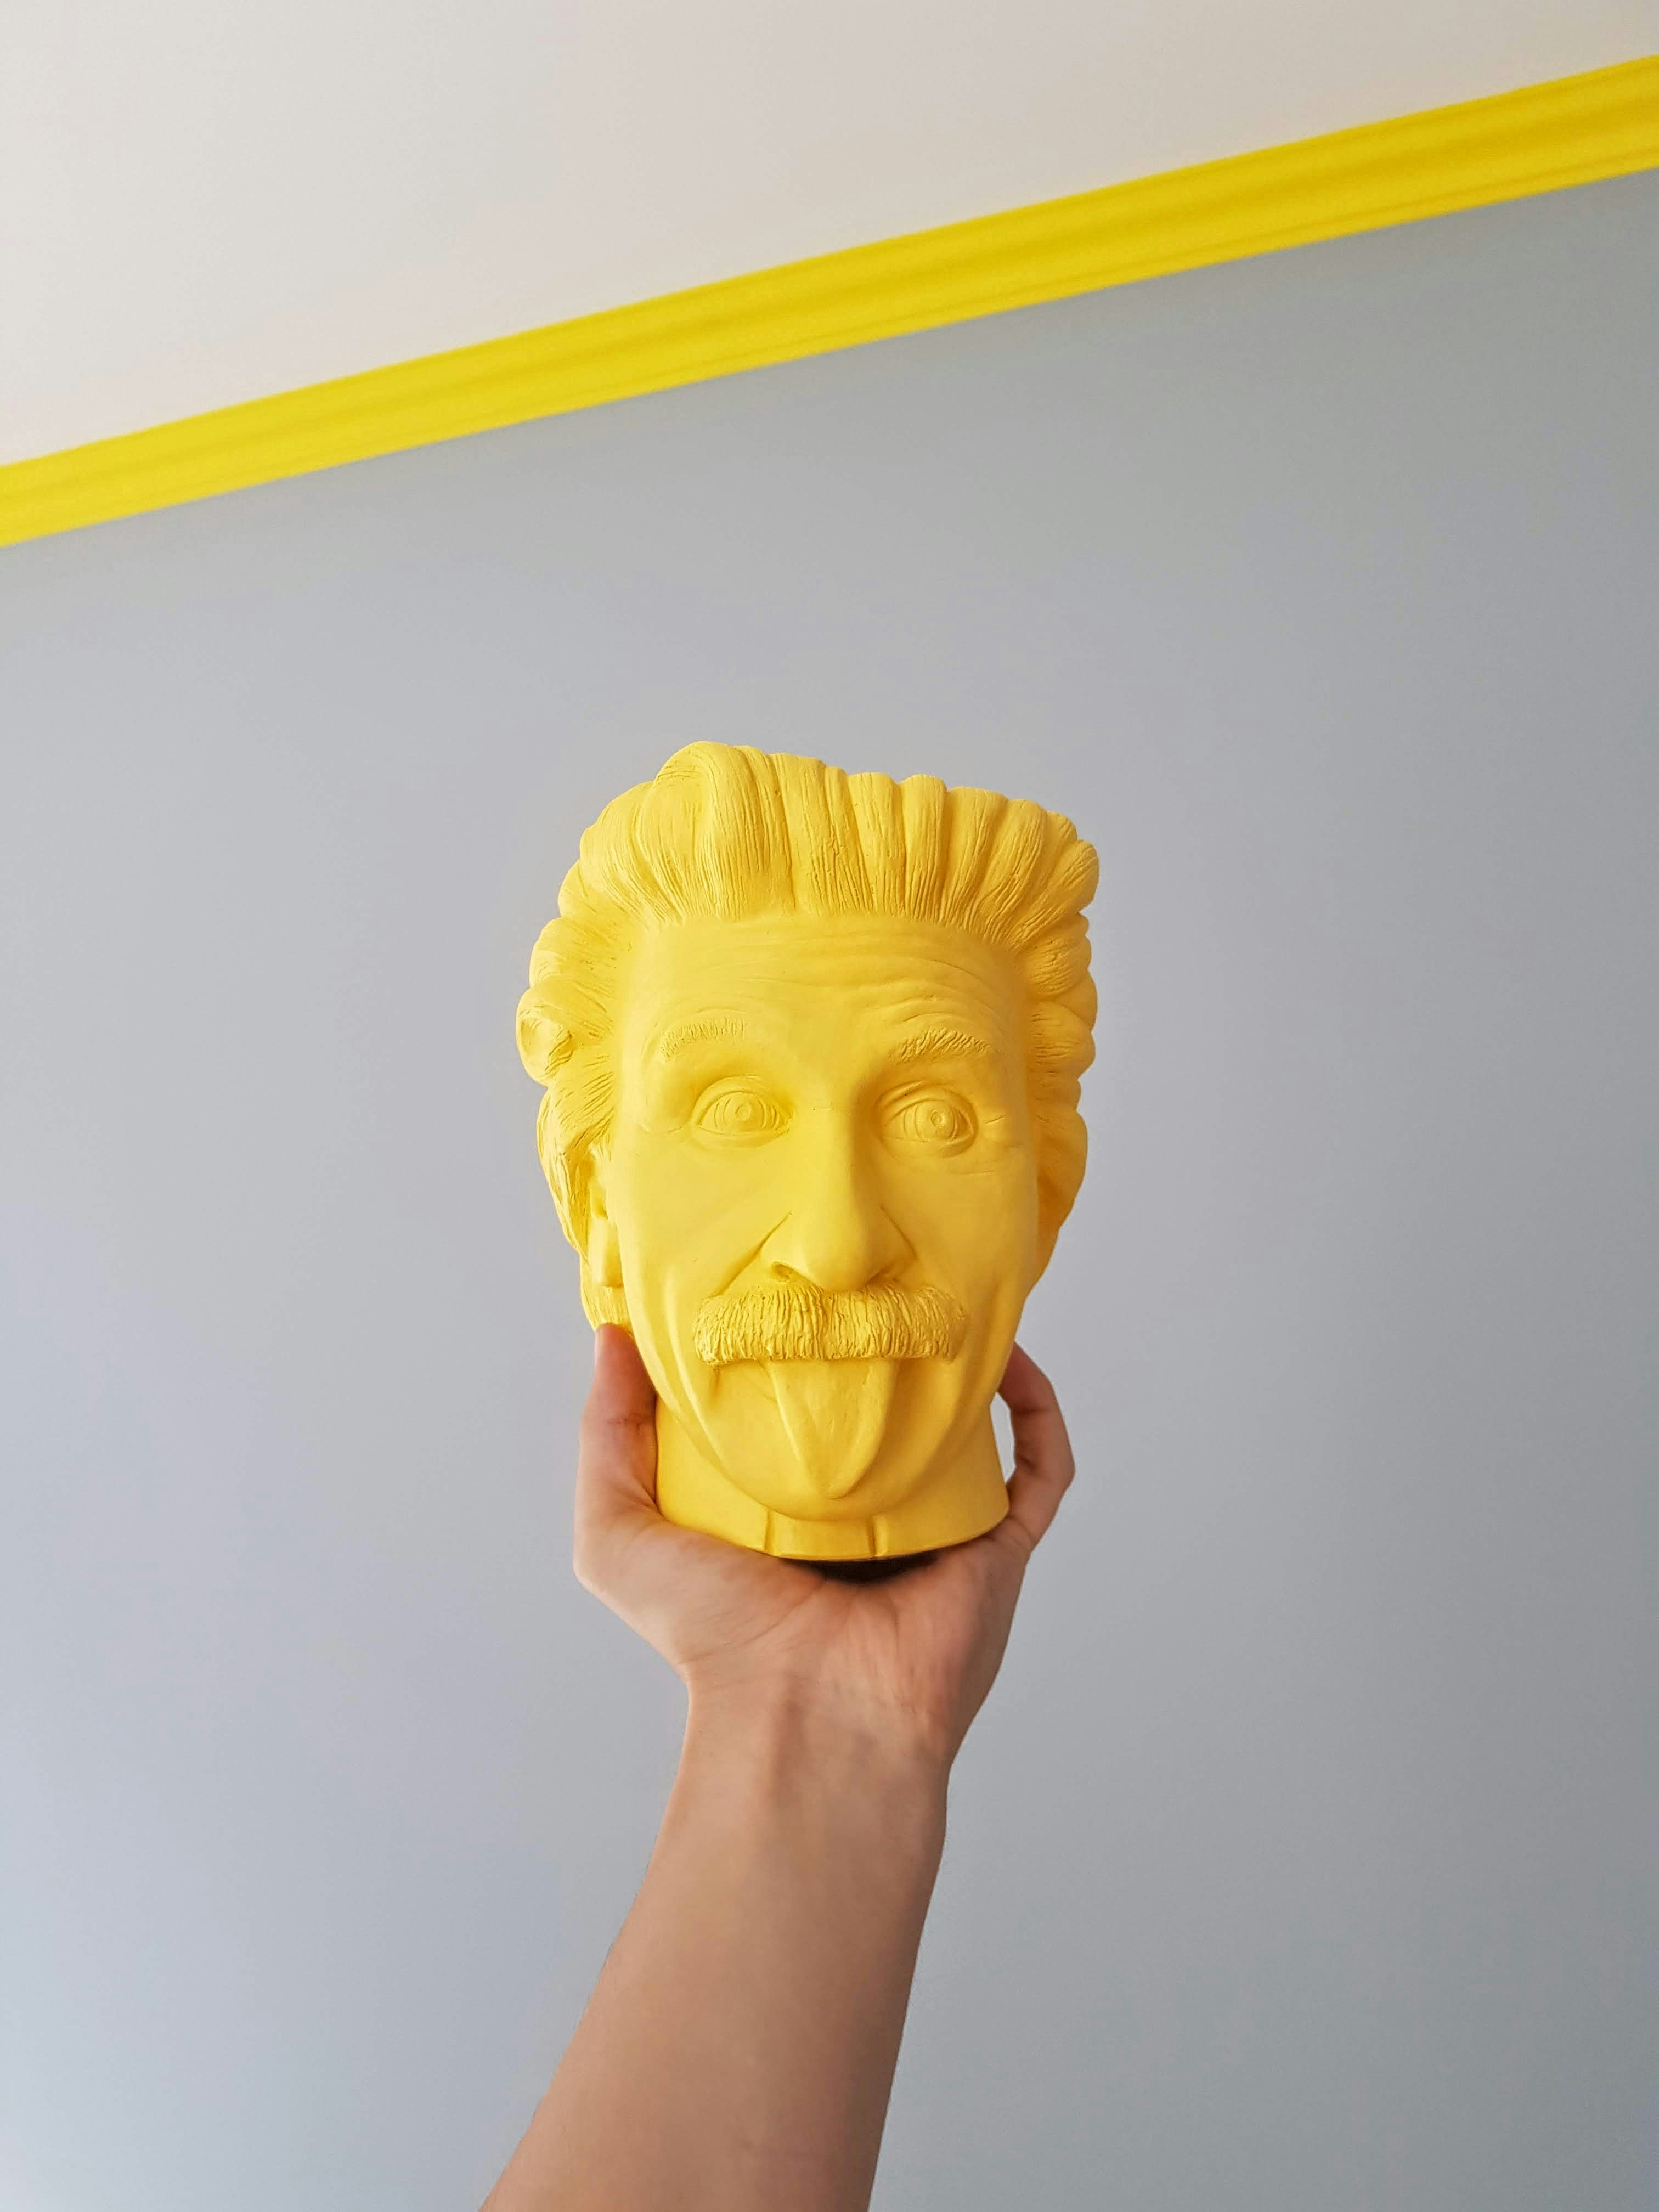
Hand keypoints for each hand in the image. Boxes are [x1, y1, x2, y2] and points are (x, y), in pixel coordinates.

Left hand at [573, 1328, 1075, 1770]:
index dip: (802, 1356)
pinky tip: (1009, 1359)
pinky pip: (1039, 1471)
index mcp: (790, 1516)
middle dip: (896, 1352)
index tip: (796, 1290)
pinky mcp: (996, 1549)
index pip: (804, 1420)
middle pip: (893, 1419)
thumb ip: (607, 1437)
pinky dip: (1035, 1412)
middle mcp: (868, 1522)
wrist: (810, 1714)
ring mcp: (940, 1535)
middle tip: (889, 1281)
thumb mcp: (620, 1533)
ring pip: (973, 1434)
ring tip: (953, 1300)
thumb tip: (613, 1338)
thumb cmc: (715, 1639)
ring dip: (971, 1369)